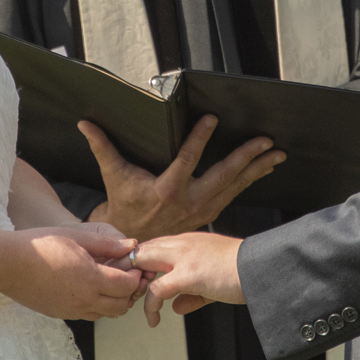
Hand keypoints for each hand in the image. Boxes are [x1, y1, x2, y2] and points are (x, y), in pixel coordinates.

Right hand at [0, 227, 144, 320]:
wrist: (8, 264)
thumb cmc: (41, 245)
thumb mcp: (77, 238)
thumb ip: (107, 245)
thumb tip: (131, 245)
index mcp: (91, 279)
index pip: (126, 286)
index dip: (135, 277)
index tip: (135, 267)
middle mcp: (84, 300)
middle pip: (120, 306)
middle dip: (130, 293)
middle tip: (129, 278)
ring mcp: (72, 310)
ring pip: (105, 314)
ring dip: (115, 302)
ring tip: (112, 284)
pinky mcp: (61, 314)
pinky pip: (88, 315)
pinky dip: (98, 307)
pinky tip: (91, 290)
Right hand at [80, 115, 284, 242]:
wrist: (132, 240)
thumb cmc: (124, 204)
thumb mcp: (112, 174)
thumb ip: (102, 146)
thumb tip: (85, 123)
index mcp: (166, 190)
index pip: (186, 160)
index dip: (200, 139)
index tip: (213, 120)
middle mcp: (189, 201)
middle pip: (222, 176)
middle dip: (246, 157)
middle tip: (264, 141)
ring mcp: (201, 209)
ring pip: (233, 187)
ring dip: (256, 170)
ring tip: (275, 154)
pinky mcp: (208, 212)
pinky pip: (233, 194)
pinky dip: (250, 181)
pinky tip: (264, 169)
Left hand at [130, 232, 244, 326]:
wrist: (263, 269)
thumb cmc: (244, 274)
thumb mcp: (212, 284)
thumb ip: (191, 295)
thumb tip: (175, 307)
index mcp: (188, 242)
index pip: (153, 247)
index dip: (140, 265)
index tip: (136, 284)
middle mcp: (182, 244)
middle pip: (141, 249)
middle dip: (128, 270)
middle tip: (126, 292)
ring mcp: (184, 256)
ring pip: (142, 263)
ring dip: (134, 285)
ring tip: (134, 305)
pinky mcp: (188, 273)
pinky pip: (157, 289)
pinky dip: (150, 306)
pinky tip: (153, 320)